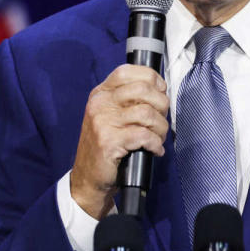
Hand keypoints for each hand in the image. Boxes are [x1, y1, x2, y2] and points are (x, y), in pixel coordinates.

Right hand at [71, 64, 169, 218]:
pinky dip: (155, 144)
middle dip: (162, 105)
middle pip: (143, 89)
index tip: (161, 91)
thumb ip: (128, 101)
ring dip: (161, 128)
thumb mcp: (110, 116)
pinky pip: (144, 136)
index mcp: (101, 94)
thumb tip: (160, 91)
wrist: (87, 178)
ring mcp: (103, 122)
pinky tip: (154, 150)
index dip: (151, 78)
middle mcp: (100, 104)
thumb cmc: (106, 146)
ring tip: (158, 138)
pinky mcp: (109, 142)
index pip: (128, 71)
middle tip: (161, 120)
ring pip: (147, 113)